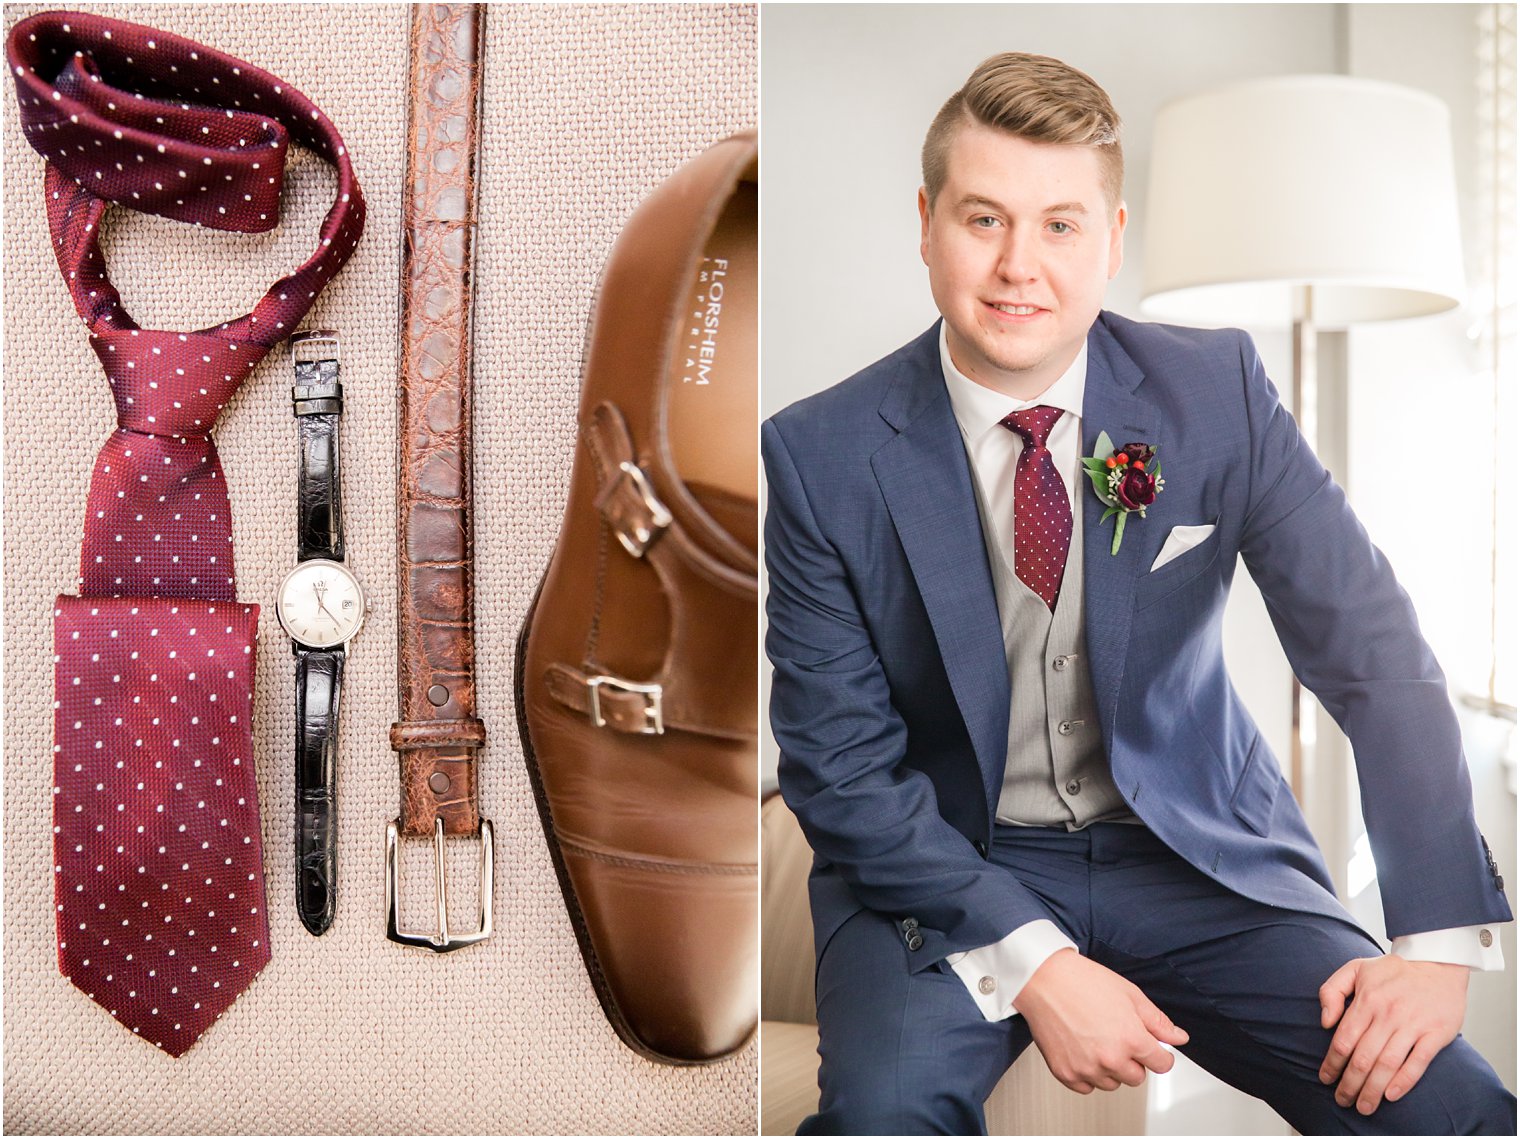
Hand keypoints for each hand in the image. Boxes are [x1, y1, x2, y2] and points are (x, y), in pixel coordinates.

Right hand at [1012, 948, 1188, 1093]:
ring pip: (1112, 1083)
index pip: (1162, 1065)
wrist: (1043, 979)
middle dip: (1133, 1060)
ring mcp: (1087, 1068)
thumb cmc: (1082, 981)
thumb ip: (1158, 1021)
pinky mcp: (1066, 1073)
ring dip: (1110, 1068)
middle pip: (1137, 1077)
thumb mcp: (1130, 994)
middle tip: (1117, 1036)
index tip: (1152, 1048)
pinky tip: (1082, 1050)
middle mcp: (1110, 1058)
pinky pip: (1087, 1087)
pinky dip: (1087, 1074)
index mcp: (1131, 1039)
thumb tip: (1178, 1038)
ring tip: (1096, 1040)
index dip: (1159, 1054)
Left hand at [1318, 955, 1467, 1114]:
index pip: (1343, 1040)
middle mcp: (1388, 1014)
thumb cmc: (1394, 969)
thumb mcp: (1355, 968)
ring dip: (1373, 1089)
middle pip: (1363, 1058)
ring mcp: (1413, 1025)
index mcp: (1366, 1000)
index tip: (1325, 1079)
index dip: (1332, 1064)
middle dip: (1349, 1084)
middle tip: (1342, 1100)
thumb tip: (1325, 1022)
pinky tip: (1391, 1095)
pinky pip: (1418, 1062)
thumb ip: (1331, 991)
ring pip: (1387, 1064)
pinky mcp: (1436, 1033)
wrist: (1438, 961)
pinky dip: (1404, 1081)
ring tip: (1364, 1107)